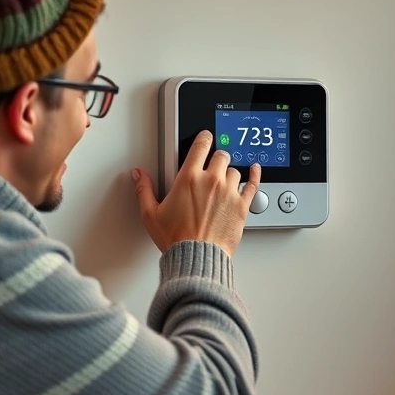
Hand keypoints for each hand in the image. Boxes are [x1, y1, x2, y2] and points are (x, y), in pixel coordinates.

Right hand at [132, 131, 260, 255]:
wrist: (197, 256)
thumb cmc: (176, 238)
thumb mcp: (151, 214)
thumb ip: (144, 190)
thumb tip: (139, 176)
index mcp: (189, 178)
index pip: (201, 146)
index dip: (204, 138)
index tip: (205, 137)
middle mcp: (211, 181)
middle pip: (221, 156)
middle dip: (216, 158)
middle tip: (212, 165)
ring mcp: (229, 192)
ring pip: (235, 171)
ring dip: (229, 174)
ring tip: (223, 182)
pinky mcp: (242, 205)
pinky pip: (253, 184)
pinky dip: (255, 175)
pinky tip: (255, 170)